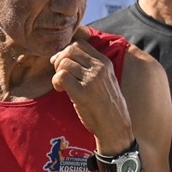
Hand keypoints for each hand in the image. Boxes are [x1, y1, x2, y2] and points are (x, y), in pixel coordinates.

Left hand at [49, 38, 132, 152]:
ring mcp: (92, 80)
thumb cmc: (107, 106)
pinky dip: (56, 82)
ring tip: (62, 86)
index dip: (66, 52)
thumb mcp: (106, 80)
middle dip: (59, 61)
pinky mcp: (83, 92)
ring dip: (57, 74)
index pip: (79, 44)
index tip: (64, 64)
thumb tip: (66, 56)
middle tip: (60, 75)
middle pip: (69, 51)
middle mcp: (99, 68)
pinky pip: (61, 77)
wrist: (115, 126)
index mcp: (105, 63)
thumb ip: (92, 67)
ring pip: (63, 63)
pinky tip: (61, 91)